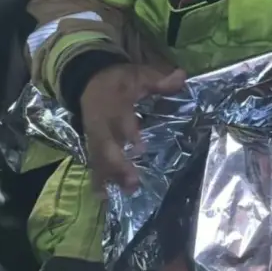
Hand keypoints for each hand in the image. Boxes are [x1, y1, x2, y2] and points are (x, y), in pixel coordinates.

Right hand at [79, 64, 186, 192]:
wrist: (89, 78)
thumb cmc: (121, 80)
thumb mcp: (141, 75)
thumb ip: (160, 80)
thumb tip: (182, 76)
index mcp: (114, 103)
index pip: (121, 119)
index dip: (128, 132)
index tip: (140, 148)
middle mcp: (101, 121)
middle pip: (106, 144)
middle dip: (118, 163)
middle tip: (132, 182)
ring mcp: (93, 133)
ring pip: (98, 156)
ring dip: (110, 175)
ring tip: (124, 192)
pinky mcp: (91, 142)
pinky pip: (93, 160)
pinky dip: (98, 178)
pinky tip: (102, 195)